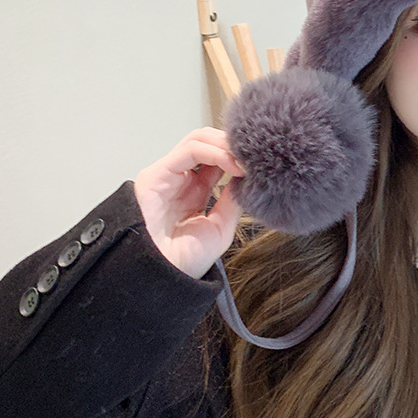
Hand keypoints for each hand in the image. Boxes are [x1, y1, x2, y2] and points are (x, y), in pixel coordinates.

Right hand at [133, 128, 245, 278]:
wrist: (160, 277)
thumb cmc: (184, 259)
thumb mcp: (219, 227)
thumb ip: (232, 201)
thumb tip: (247, 178)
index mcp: (194, 191)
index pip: (217, 157)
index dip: (238, 155)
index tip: (261, 163)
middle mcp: (181, 178)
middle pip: (208, 142)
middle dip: (233, 144)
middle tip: (256, 155)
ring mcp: (168, 174)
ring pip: (198, 139)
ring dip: (226, 145)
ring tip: (246, 160)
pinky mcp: (157, 173)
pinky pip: (189, 150)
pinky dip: (215, 152)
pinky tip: (233, 165)